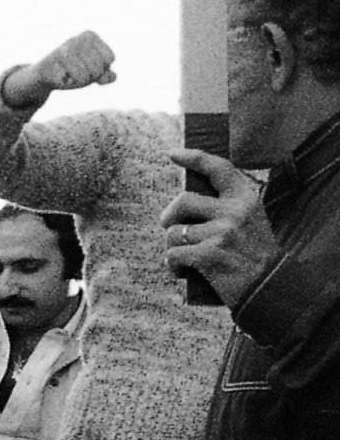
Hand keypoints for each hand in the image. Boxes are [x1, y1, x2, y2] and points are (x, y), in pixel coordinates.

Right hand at [5, 31, 116, 109]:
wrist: (42, 75)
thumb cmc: (72, 70)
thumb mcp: (93, 71)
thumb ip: (106, 74)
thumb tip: (111, 77)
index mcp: (89, 35)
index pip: (109, 58)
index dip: (102, 69)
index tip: (89, 67)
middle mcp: (76, 39)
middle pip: (98, 68)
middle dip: (90, 77)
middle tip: (77, 73)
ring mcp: (61, 50)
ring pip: (84, 77)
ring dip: (77, 82)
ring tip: (68, 76)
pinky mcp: (49, 63)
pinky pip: (67, 82)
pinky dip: (65, 84)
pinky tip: (59, 78)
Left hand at [163, 150, 276, 306]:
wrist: (270, 285)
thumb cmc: (253, 253)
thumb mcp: (250, 219)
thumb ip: (226, 206)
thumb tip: (186, 200)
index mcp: (246, 197)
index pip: (218, 168)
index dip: (193, 157)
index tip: (172, 154)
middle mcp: (235, 210)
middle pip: (182, 201)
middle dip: (168, 217)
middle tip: (171, 229)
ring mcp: (223, 232)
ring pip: (173, 232)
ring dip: (172, 247)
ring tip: (185, 257)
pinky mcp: (210, 254)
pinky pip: (173, 255)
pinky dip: (172, 266)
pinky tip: (183, 271)